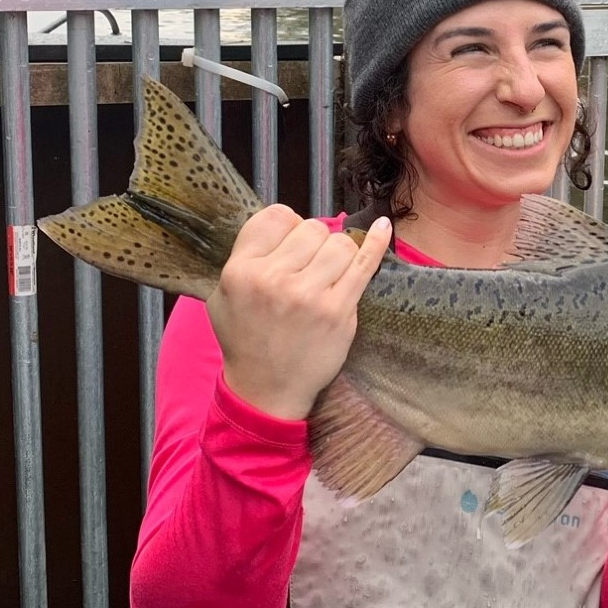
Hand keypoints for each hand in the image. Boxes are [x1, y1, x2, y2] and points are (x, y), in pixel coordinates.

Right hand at [208, 208, 392, 420]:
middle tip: (309, 269)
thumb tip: (287, 223)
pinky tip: (384, 227)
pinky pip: (364, 265)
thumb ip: (246, 256)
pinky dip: (377, 243)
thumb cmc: (246, 340)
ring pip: (340, 244)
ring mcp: (309, 295)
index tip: (292, 243)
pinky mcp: (339, 311)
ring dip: (338, 255)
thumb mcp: (223, 294)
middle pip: (312, 228)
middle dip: (314, 243)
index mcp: (241, 270)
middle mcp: (274, 279)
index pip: (277, 217)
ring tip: (328, 276)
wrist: (266, 390)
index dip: (289, 226)